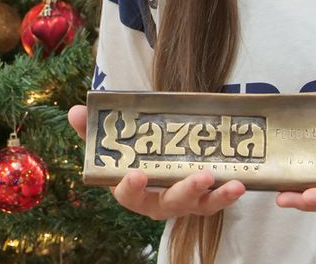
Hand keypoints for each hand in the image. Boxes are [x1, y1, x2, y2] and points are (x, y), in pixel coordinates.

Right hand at [67, 104, 246, 219]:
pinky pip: (216, 201)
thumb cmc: (133, 147)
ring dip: (215, 195)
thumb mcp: (114, 136)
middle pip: (168, 204)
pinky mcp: (203, 197)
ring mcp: (182, 202)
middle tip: (200, 177)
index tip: (135, 174)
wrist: (155, 150)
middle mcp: (156, 201)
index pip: (127, 193)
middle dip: (185, 191)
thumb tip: (75, 110)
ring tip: (231, 183)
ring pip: (197, 205)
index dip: (131, 187)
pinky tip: (240, 183)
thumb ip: (94, 126)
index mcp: (131, 188)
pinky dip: (227, 194)